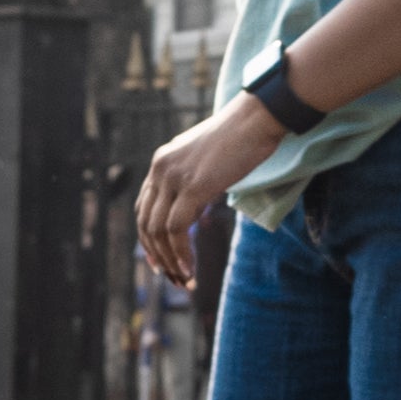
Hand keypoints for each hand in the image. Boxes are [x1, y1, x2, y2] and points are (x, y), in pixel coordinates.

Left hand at [136, 95, 283, 291]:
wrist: (257, 119)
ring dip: (170, 261)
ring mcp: (175, 176)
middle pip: (146, 222)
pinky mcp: (193, 186)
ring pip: (159, 230)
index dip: (148, 239)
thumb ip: (190, 182)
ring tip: (184, 280)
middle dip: (157, 256)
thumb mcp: (204, 160)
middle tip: (172, 278)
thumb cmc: (240, 138)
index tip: (158, 263)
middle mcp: (160, 168)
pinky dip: (181, 254)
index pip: (143, 208)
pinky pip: (177, 230)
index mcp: (161, 161)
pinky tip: (190, 269)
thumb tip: (190, 213)